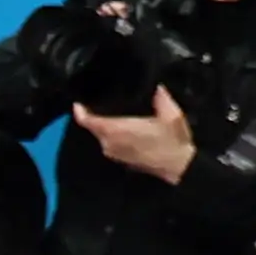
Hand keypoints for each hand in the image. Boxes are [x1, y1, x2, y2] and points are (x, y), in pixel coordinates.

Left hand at [77, 86, 197, 184]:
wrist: (177, 166)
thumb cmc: (172, 140)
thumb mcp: (171, 115)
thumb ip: (161, 99)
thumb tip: (156, 88)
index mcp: (117, 130)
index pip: (88, 122)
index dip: (80, 112)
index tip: (78, 103)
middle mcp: (110, 143)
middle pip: (93, 127)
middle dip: (93, 115)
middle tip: (98, 101)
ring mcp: (113, 153)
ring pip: (101, 135)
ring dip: (104, 125)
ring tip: (111, 111)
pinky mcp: (119, 159)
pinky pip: (109, 143)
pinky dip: (111, 134)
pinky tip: (122, 126)